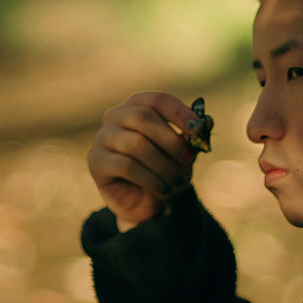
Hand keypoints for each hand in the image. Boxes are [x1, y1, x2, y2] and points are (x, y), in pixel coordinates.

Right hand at [87, 92, 211, 231]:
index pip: (158, 100)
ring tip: (178, 182)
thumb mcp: (184, 152)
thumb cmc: (165, 169)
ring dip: (163, 165)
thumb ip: (194, 136)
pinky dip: (151, 179)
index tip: (199, 129)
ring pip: (136, 144)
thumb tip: (207, 120)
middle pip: (143, 118)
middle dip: (171, 140)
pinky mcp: (96, 162)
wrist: (146, 202)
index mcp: (137, 105)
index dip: (180, 113)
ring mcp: (102, 137)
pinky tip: (163, 190)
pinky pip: (126, 166)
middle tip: (188, 159)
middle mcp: (115, 116)